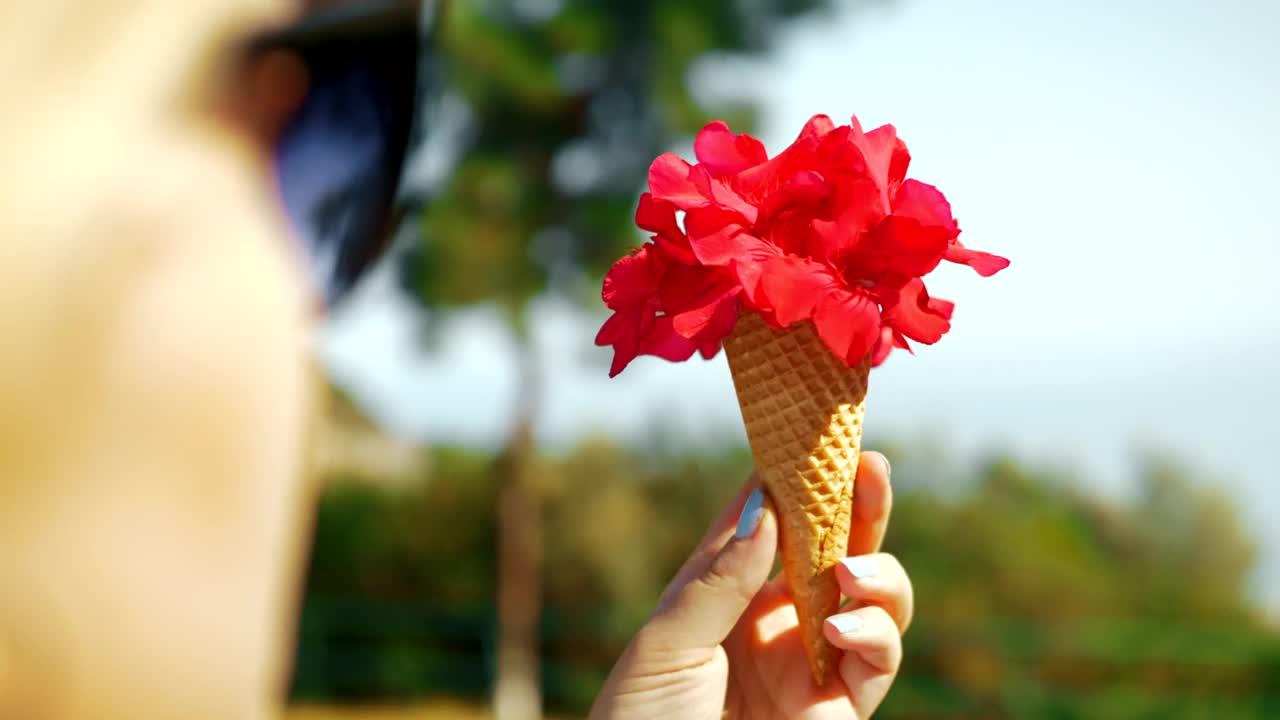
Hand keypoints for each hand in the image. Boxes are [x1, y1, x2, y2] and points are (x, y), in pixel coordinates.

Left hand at [590, 451, 910, 718]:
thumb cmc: (639, 718)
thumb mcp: (665, 642)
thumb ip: (720, 579)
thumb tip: (766, 509)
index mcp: (726, 590)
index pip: (769, 521)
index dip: (792, 477)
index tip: (810, 434)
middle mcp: (774, 618)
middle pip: (833, 547)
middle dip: (858, 505)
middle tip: (871, 465)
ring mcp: (810, 661)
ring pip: (873, 598)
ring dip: (877, 571)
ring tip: (848, 571)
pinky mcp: (839, 708)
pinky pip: (878, 659)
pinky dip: (874, 634)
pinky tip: (838, 628)